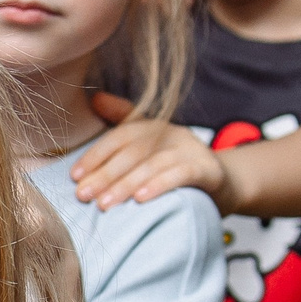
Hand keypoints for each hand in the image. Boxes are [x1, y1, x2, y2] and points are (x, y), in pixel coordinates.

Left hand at [71, 93, 223, 207]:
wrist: (225, 185)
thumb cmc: (177, 168)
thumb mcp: (150, 149)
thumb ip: (123, 124)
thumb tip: (95, 97)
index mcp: (154, 126)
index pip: (120, 136)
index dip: (95, 154)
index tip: (74, 176)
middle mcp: (172, 133)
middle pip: (133, 151)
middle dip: (105, 173)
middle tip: (83, 195)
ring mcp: (191, 149)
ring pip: (153, 164)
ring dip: (125, 184)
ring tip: (104, 204)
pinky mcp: (207, 169)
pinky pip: (181, 175)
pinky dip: (159, 185)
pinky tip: (140, 199)